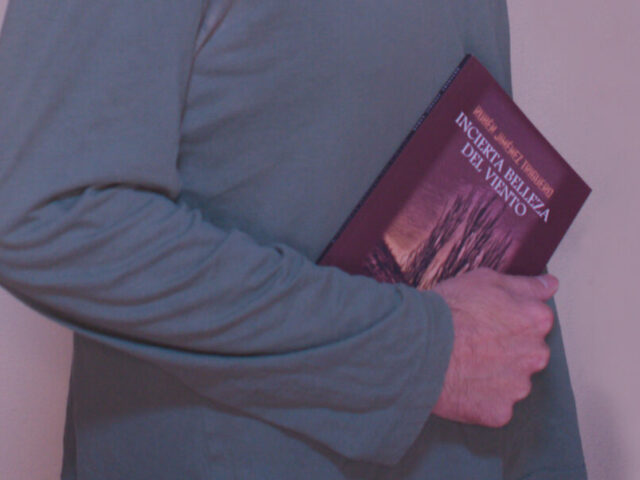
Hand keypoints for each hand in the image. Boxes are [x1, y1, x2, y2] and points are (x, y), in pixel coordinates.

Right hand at [431, 267, 555, 426]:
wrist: (419, 345)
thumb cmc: (449, 310)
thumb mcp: (486, 280)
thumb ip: (525, 285)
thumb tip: (550, 284)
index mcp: (536, 320)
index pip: (534, 321)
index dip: (508, 320)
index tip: (487, 320)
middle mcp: (536, 355)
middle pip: (527, 353)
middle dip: (506, 349)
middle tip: (473, 342)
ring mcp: (518, 386)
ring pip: (512, 381)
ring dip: (494, 375)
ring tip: (463, 364)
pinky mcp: (500, 411)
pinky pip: (495, 406)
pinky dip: (480, 398)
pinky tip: (460, 384)